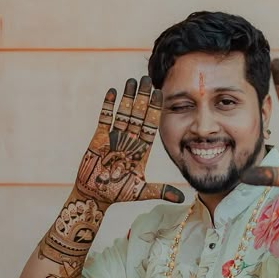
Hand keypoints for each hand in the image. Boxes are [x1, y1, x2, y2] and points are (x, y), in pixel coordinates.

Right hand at [76, 76, 183, 203]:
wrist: (95, 196)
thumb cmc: (117, 194)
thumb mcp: (143, 191)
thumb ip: (162, 191)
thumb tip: (183, 198)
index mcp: (140, 151)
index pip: (150, 126)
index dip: (155, 111)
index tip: (160, 94)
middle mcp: (128, 141)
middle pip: (138, 115)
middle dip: (143, 98)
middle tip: (148, 79)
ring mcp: (113, 138)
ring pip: (123, 113)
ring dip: (128, 97)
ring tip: (133, 80)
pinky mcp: (98, 139)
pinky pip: (105, 119)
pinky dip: (108, 106)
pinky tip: (113, 92)